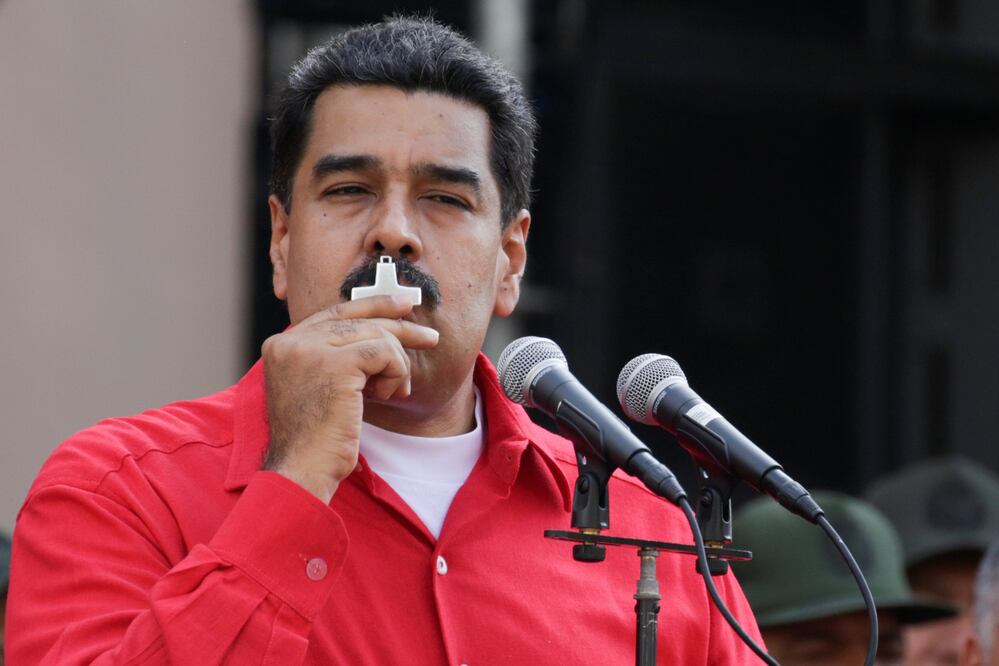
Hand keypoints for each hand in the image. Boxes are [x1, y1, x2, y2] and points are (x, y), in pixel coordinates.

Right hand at [261, 295, 438, 502]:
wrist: (303, 470)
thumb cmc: (317, 440)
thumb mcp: (319, 387)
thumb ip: (336, 356)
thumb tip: (381, 330)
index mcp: (282, 345)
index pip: (334, 312)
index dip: (372, 305)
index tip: (402, 306)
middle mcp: (291, 341)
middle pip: (358, 320)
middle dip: (399, 329)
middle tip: (431, 339)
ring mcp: (310, 350)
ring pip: (375, 336)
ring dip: (396, 365)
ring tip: (393, 393)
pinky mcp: (334, 364)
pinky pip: (384, 353)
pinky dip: (396, 373)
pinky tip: (388, 395)